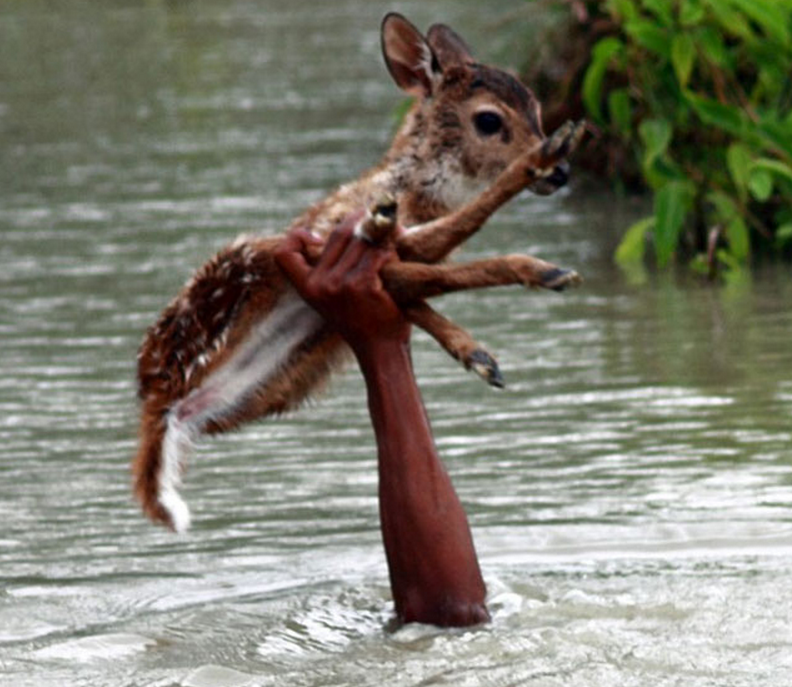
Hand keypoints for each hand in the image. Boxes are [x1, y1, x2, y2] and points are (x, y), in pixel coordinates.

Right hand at [274, 212, 410, 355]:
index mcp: (308, 287)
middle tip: (382, 217)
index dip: (295, 237)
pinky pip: (380, 252)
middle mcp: (320, 284)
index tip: (317, 238)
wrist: (382, 351)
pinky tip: (399, 261)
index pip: (284, 254)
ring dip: (386, 235)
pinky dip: (393, 251)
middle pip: (340, 233)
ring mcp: (340, 284)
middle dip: (364, 221)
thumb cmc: (366, 320)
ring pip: (364, 239)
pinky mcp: (362, 285)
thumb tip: (359, 221)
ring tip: (397, 238)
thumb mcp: (337, 296)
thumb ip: (336, 266)